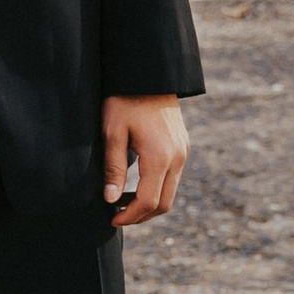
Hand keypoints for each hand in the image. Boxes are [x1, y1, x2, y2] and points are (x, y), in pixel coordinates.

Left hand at [103, 94, 187, 230]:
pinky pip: (173, 178)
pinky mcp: (183, 146)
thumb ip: (113, 167)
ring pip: (170, 192)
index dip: (130, 216)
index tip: (112, 218)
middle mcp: (177, 157)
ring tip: (123, 201)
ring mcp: (183, 152)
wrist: (149, 75)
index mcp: (160, 156)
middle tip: (117, 215)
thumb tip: (110, 199)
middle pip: (164, 203)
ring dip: (149, 203)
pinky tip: (136, 184)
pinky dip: (156, 188)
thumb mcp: (112, 131)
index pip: (149, 201)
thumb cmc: (125, 99)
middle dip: (141, 216)